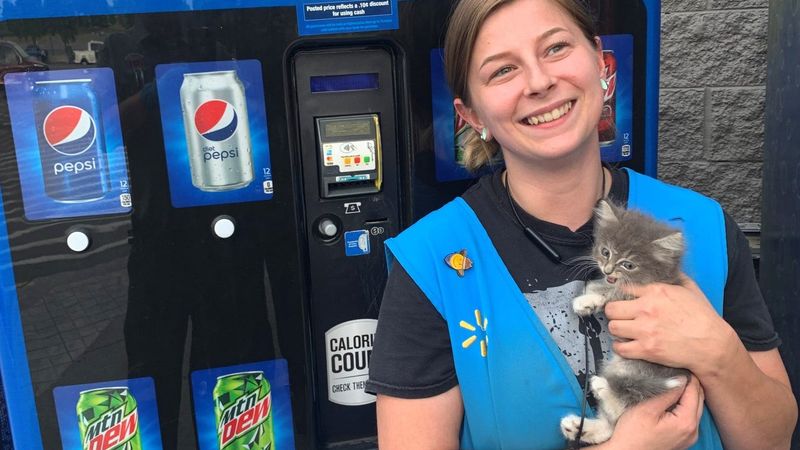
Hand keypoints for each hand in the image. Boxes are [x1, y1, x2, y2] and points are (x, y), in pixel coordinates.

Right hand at [594, 375, 704, 449]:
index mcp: (686, 422)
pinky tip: (671, 397)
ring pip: (695, 406)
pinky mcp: (683, 438)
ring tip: (672, 379)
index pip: (694, 390)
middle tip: (675, 367)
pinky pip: (689, 416)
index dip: (686, 374)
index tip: (677, 362)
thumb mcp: (647, 408)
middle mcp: (693, 431)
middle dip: (689, 382)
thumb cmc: (632, 434)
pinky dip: (683, 404)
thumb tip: (679, 377)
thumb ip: (667, 392)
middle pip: (698, 398)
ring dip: (686, 393)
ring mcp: (689, 436)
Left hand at [604, 275, 737, 375]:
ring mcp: (645, 330)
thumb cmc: (704, 318)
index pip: (623, 289)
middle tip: (621, 317)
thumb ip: (675, 277)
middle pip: (611, 308)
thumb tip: (667, 268)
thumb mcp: (691, 290)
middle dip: (614, 313)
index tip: (622, 301)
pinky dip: (621, 348)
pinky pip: (620, 348)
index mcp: (656, 292)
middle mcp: (647, 309)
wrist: (712, 345)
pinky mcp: (646, 349)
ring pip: (613, 327)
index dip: (621, 296)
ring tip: (626, 331)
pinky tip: (628, 345)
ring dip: (617, 330)